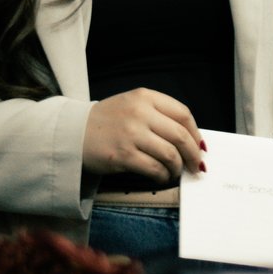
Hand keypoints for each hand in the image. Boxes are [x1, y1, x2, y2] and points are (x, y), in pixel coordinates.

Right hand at [82, 88, 203, 183]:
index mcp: (145, 96)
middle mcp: (140, 112)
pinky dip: (162, 176)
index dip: (196, 133)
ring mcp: (131, 134)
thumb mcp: (131, 105)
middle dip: (193, 154)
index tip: (200, 145)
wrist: (72, 133)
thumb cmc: (106, 121)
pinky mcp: (123, 155)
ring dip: (177, 167)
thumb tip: (189, 139)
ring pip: (170, 154)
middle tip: (196, 165)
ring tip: (174, 172)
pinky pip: (154, 169)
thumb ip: (158, 115)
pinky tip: (161, 177)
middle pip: (180, 135)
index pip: (183, 113)